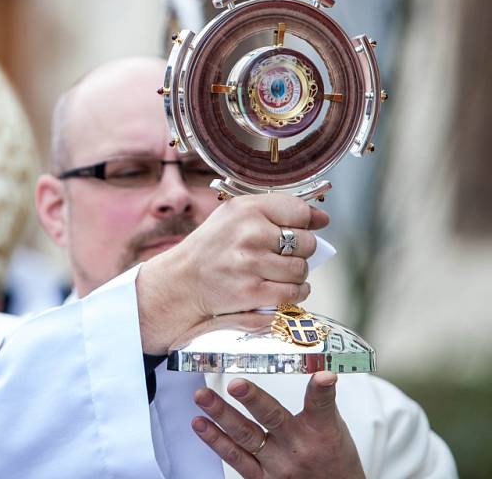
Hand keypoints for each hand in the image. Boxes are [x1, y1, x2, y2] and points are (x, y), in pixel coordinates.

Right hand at [136, 193, 327, 353]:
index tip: (304, 228)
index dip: (308, 222)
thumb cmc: (211, 248)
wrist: (180, 282)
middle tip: (283, 254)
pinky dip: (294, 293)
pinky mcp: (252, 292)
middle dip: (302, 251)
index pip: (299, 211)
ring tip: (278, 272)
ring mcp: (251, 264)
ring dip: (296, 274)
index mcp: (246, 208)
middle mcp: (249, 233)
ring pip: (301, 270)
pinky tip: (282, 288)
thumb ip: (275, 211)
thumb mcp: (234, 216)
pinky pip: (292, 293)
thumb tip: (321, 219)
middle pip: (306, 242)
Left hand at [192, 372, 364, 478]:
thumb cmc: (333, 461)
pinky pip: (235, 459)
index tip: (321, 376)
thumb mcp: (335, 429)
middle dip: (252, 399)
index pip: (320, 405)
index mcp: (320, 432)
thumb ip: (320, 401)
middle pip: (273, 419)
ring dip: (221, 415)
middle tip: (236, 384)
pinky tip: (200, 424)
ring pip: (245, 438)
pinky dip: (215, 441)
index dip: (320, 389)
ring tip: (203, 398)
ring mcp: (276, 466)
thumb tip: (318, 370)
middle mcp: (296, 448)